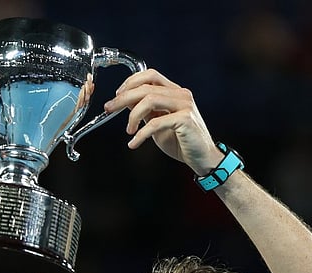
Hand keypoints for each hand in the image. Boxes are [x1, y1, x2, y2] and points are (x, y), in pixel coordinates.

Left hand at [105, 68, 222, 174]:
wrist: (202, 157)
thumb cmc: (180, 140)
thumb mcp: (158, 122)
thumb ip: (146, 111)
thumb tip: (126, 102)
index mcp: (174, 91)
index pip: (150, 75)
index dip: (130, 82)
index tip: (116, 95)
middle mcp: (181, 94)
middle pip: (146, 86)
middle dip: (123, 97)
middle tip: (109, 109)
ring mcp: (185, 105)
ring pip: (150, 99)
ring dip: (133, 115)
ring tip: (129, 130)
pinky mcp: (185, 120)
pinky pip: (156, 123)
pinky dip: (141, 134)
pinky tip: (134, 143)